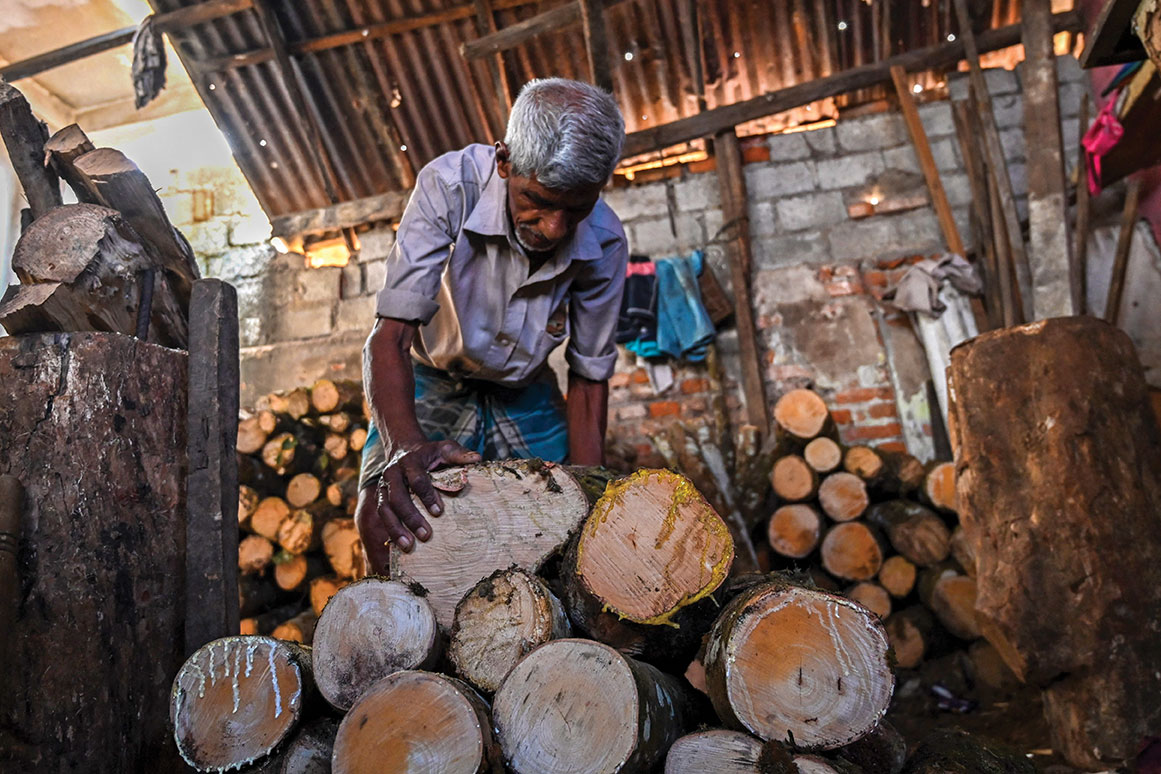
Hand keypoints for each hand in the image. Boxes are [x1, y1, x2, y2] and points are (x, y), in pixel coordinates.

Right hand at [356, 439, 480, 570]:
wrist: (405, 449)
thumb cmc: (430, 453)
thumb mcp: (445, 449)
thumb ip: (459, 455)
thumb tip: (477, 459)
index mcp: (410, 461)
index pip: (417, 480)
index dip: (427, 496)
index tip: (439, 512)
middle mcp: (393, 473)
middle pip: (398, 498)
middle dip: (411, 518)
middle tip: (426, 535)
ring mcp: (383, 486)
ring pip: (385, 509)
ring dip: (396, 529)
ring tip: (409, 546)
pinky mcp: (380, 497)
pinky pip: (383, 515)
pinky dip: (391, 530)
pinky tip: (401, 544)